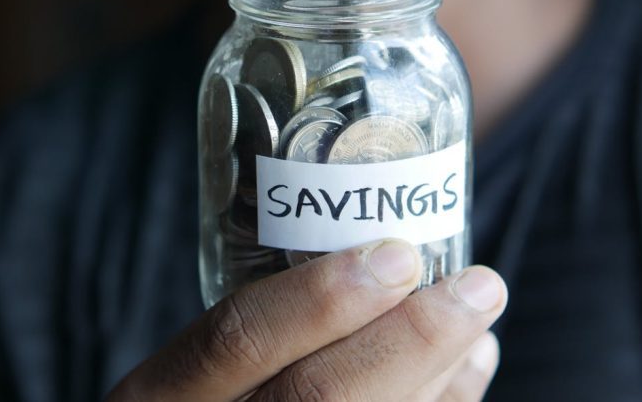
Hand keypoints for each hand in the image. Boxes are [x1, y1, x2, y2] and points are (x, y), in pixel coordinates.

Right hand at [107, 239, 507, 400]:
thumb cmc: (201, 397)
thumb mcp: (194, 360)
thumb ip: (254, 319)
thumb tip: (381, 254)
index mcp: (163, 393)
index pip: (235, 339)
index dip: (317, 298)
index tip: (395, 255)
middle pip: (316, 397)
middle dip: (409, 340)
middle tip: (475, 287)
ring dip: (440, 376)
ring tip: (478, 323)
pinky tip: (466, 372)